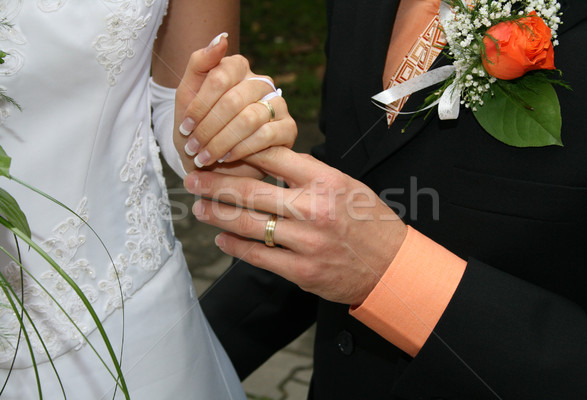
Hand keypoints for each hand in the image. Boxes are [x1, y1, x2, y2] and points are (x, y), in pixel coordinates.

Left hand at [174, 35, 296, 173]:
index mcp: (238, 69)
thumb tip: (222, 38)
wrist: (215, 164)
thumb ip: (200, 62)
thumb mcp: (188, 95)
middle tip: (194, 148)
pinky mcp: (288, 128)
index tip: (185, 127)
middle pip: (233, 100)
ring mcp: (278, 104)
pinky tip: (227, 157)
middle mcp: (261, 83)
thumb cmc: (200, 128)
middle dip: (208, 128)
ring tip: (207, 156)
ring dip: (222, 142)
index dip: (200, 105)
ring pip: (249, 118)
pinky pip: (266, 135)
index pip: (220, 76)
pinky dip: (242, 149)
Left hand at [184, 147, 407, 304]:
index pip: (273, 157)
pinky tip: (221, 239)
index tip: (217, 148)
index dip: (240, 149)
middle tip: (192, 178)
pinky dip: (236, 247)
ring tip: (199, 208)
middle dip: (215, 183)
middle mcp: (315, 209)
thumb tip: (270, 158)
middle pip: (252, 191)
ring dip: (218, 215)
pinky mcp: (302, 271)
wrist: (392, 267)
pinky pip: (259, 257)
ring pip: (249, 225)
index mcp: (327, 181)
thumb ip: (309, 173)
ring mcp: (307, 242)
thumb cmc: (369, 221)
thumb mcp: (347, 185)